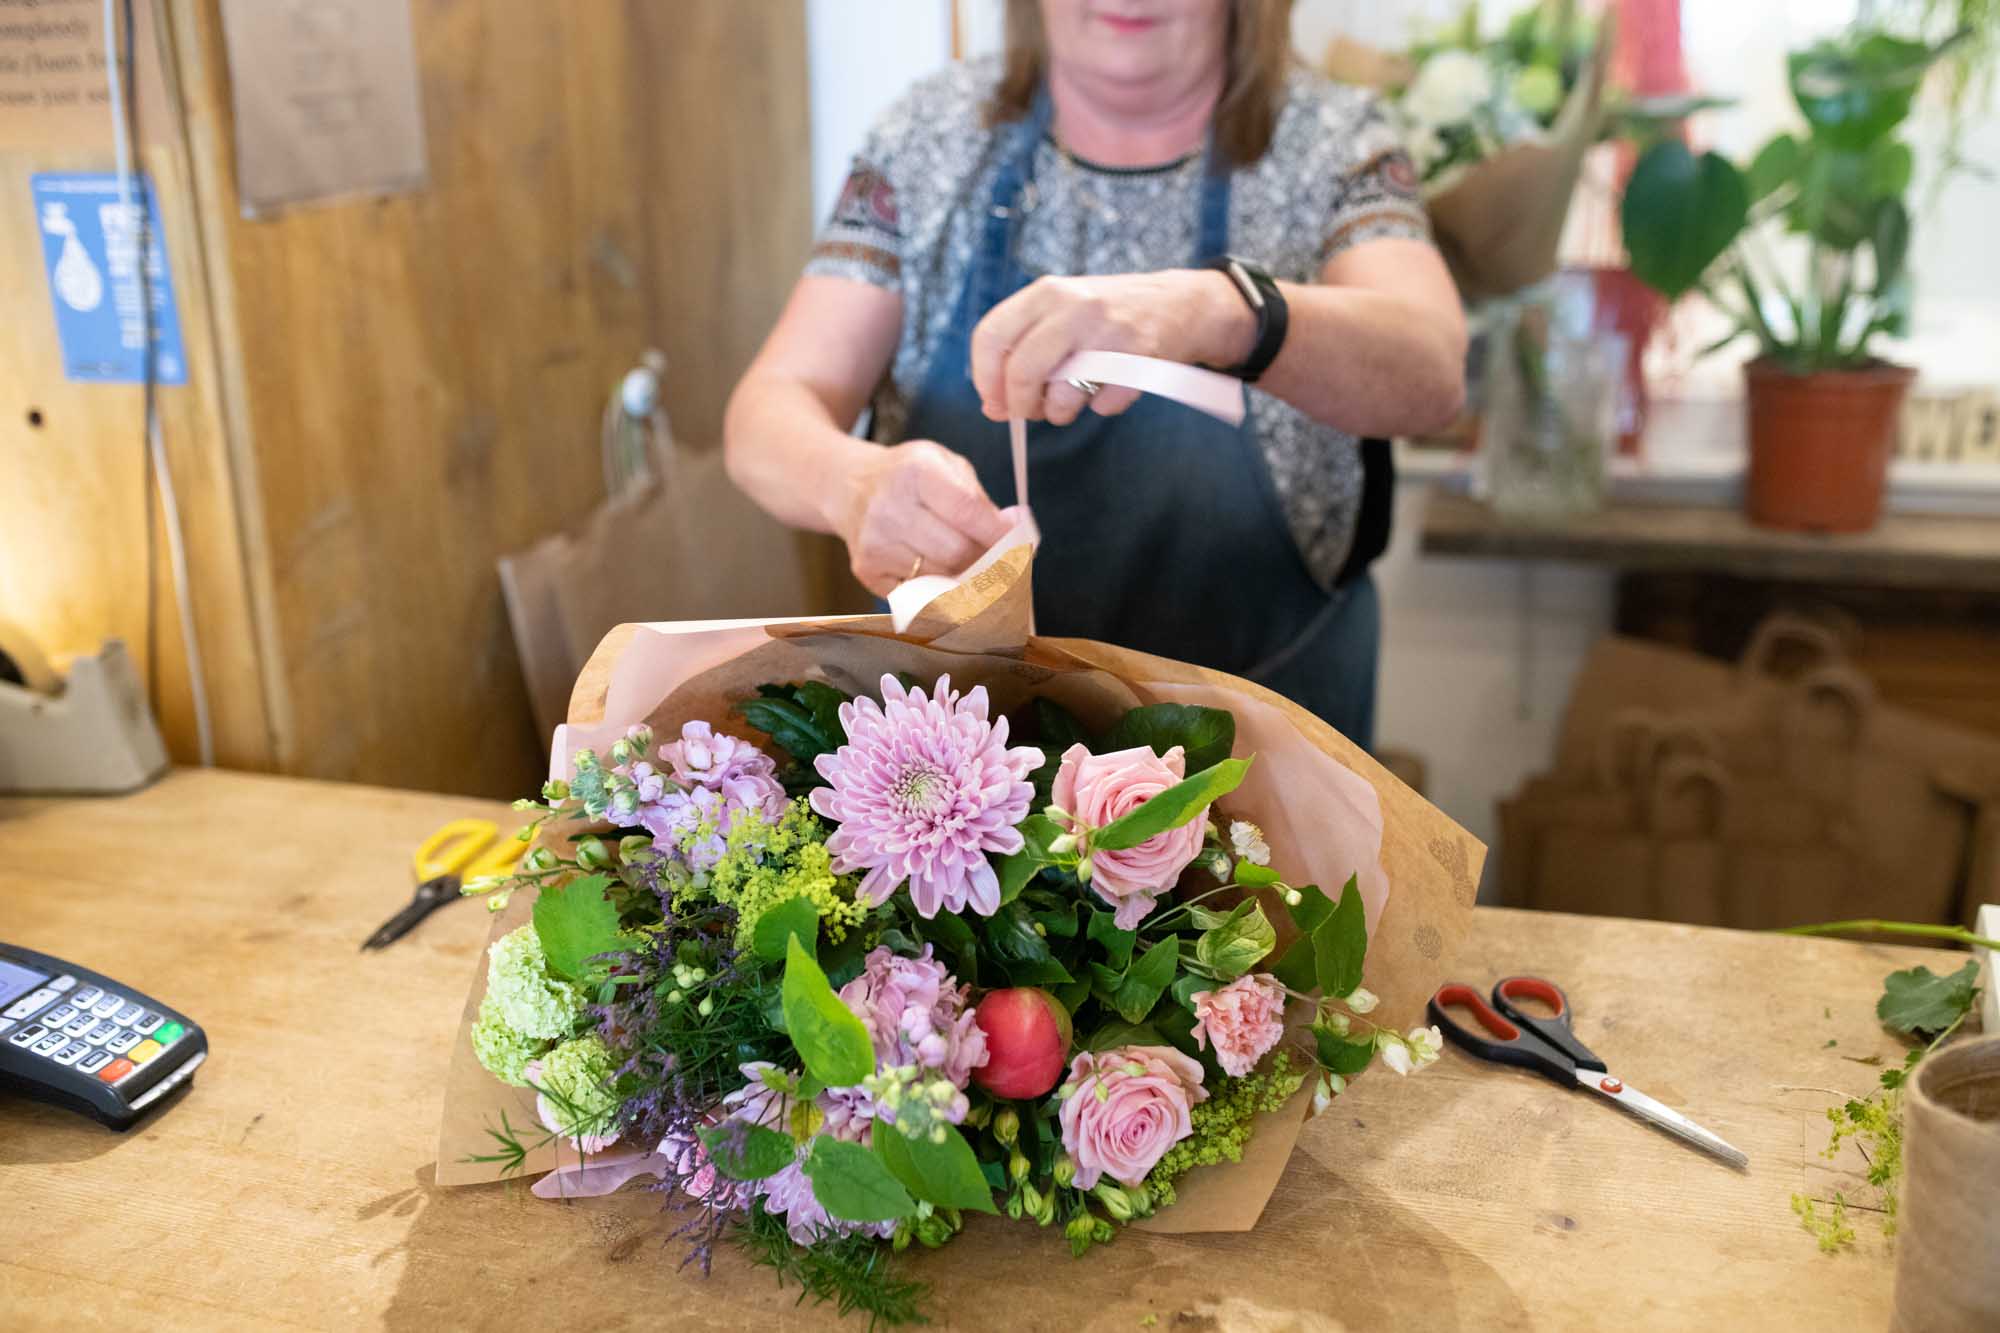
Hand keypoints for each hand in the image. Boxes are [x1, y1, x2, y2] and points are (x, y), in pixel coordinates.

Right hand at [831, 439, 1011, 596]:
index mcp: (915, 471)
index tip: (1021, 545)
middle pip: (956, 552)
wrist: (848, 487)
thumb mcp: (945, 466)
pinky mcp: (866, 570)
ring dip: (965, 576)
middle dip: (986, 560)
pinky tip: (940, 571)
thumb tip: (1015, 531)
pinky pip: (918, 592)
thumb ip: (979, 498)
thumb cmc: (908, 477)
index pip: (967, 510)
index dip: (999, 534)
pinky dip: (937, 588)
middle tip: (999, 560)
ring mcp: (874, 543)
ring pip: (940, 576)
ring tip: (971, 564)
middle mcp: (889, 507)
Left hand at [968, 269, 1251, 425]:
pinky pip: (1103, 405)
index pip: (990, 335)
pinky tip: (1112, 386)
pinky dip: (1103, 406)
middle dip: (1018, 405)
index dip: (984, 377)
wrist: (1181, 304)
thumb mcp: (1060, 316)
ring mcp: (1107, 331)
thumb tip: (992, 407)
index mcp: (1046, 293)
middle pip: (1020, 371)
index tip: (993, 400)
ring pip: (1061, 396)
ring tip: (1070, 402)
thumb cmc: (1107, 316)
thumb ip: (1022, 351)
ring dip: (1060, 412)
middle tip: (1027, 414)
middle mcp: (1073, 306)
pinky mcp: (1138, 358)